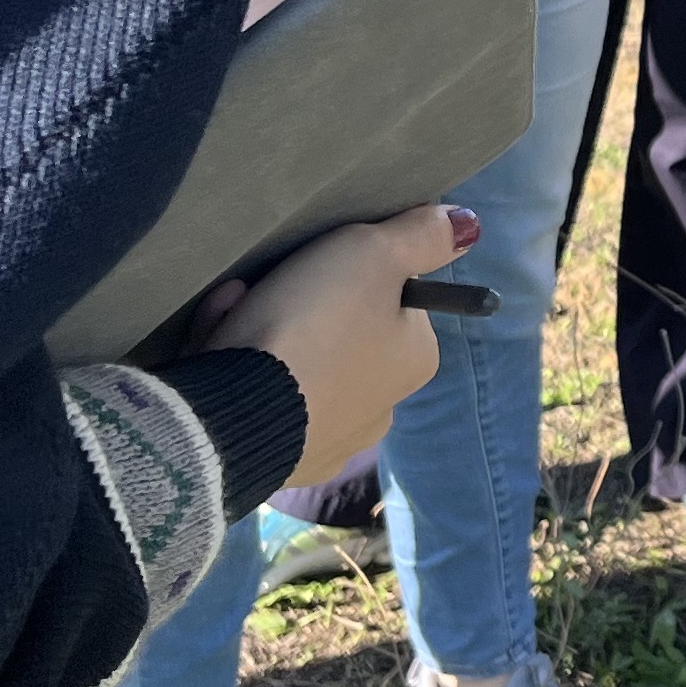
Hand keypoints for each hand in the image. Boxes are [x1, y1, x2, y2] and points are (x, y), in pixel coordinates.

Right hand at [192, 202, 470, 484]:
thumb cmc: (315, 323)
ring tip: (233, 311)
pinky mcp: (279, 462)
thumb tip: (469, 224)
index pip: (395, 301)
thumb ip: (422, 236)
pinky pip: (262, 398)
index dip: (354, 272)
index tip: (317, 261)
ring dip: (261, 330)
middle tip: (262, 285)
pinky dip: (241, 368)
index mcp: (415, 362)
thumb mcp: (373, 255)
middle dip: (297, 303)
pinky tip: (217, 351)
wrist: (236, 412)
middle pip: (339, 333)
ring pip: (295, 365)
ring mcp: (330, 442)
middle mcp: (383, 409)